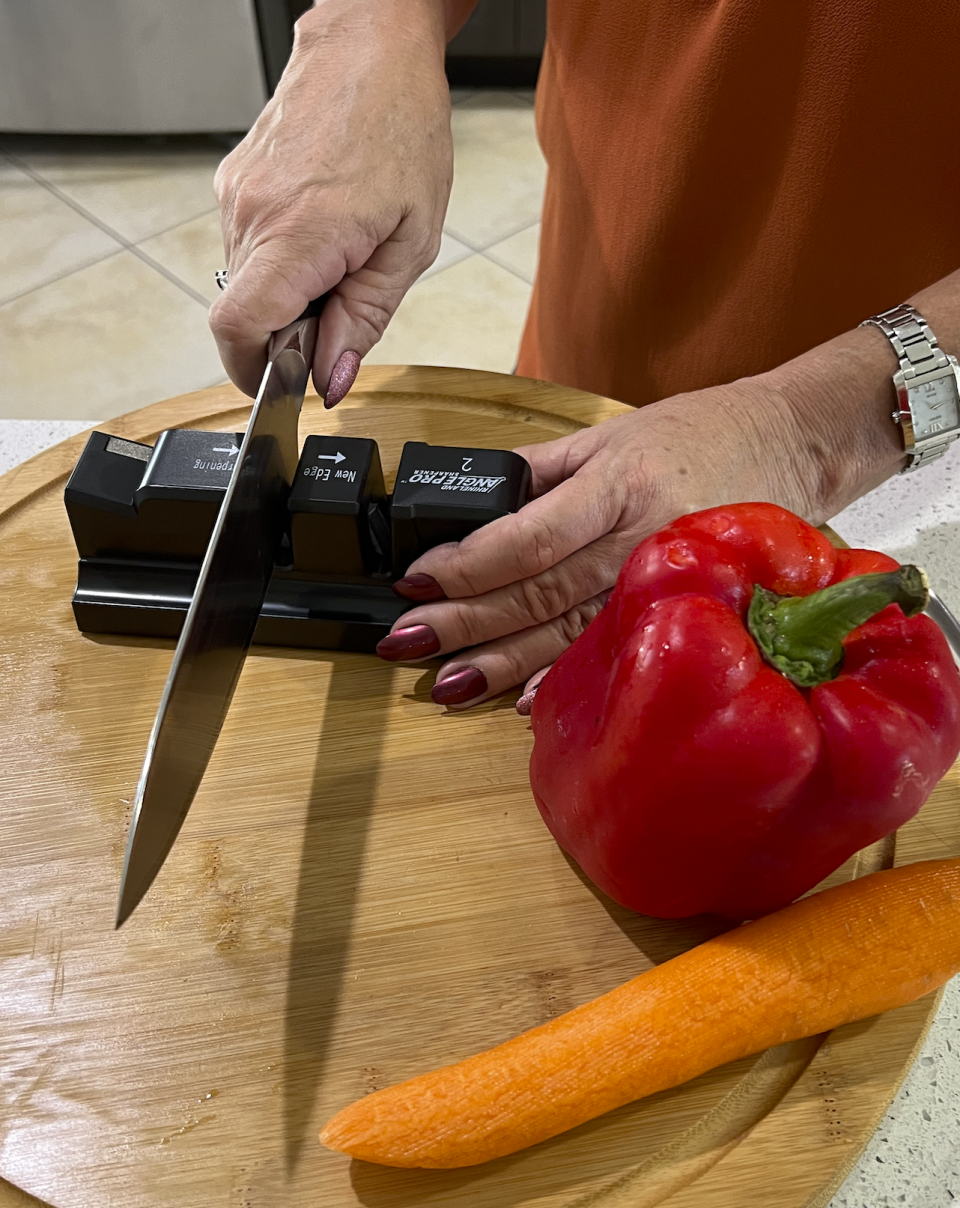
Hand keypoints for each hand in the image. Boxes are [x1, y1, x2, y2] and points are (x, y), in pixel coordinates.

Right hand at [209, 0, 452, 401]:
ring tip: (341, 256)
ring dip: (287, 294)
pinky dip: (281, 260)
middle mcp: (252, 215)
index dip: (253, 372)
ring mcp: (236, 196)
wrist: (371, 45)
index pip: (237, 329)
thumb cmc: (402, 126)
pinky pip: (248, 248)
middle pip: (244, 314)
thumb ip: (365, 319)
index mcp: (298, 234)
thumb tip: (332, 378)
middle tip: (341, 306)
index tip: (285, 383)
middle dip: (287, 334)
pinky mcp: (234, 183)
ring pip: (246, 283)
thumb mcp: (411, 242)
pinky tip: (324, 231)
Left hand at [376, 370, 897, 707]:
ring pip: (571, 633)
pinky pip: (617, 650)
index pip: (528, 537)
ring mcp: (667, 580)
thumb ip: (537, 473)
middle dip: (466, 623)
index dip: (468, 565)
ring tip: (447, 685)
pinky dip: (568, 681)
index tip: (416, 580)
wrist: (792, 445)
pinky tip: (524, 704)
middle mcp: (641, 537)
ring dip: (502, 664)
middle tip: (407, 641)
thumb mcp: (608, 435)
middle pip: (540, 594)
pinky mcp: (685, 609)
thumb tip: (466, 509)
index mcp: (617, 484)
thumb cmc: (697, 434)